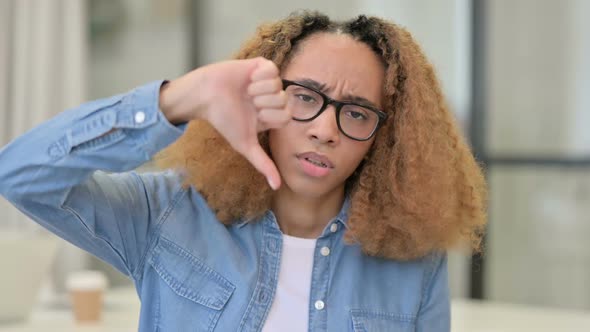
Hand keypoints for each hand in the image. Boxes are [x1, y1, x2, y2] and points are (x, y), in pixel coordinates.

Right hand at [159, 57, 289, 189]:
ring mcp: (269, 82)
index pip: (286, 117)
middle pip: (284, 102)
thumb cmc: (224, 120)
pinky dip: (257, 76)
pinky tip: (247, 78)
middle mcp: (273, 98)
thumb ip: (263, 164)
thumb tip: (277, 187)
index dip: (268, 117)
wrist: (206, 95)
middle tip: (248, 102)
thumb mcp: (245, 144)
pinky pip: (272, 70)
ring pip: (278, 86)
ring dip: (258, 90)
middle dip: (263, 103)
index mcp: (272, 115)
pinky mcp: (262, 65)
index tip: (253, 115)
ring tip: (245, 90)